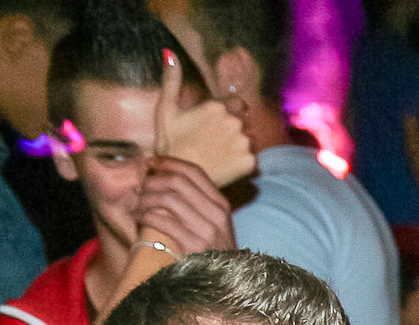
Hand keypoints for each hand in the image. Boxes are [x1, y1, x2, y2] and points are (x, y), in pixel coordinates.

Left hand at [136, 156, 234, 255]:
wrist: (225, 283)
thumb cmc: (212, 252)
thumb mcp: (214, 225)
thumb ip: (198, 204)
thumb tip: (166, 178)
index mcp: (222, 205)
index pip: (195, 172)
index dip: (169, 163)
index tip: (150, 162)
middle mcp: (217, 215)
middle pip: (179, 182)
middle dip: (153, 180)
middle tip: (139, 186)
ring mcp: (208, 232)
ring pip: (168, 199)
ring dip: (146, 198)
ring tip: (136, 204)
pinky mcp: (195, 247)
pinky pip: (163, 222)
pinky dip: (146, 216)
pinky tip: (139, 218)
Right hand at [153, 47, 253, 187]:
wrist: (178, 176)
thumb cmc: (170, 143)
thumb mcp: (166, 110)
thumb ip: (171, 81)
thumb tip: (169, 54)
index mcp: (218, 106)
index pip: (236, 104)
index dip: (227, 114)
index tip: (213, 127)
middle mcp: (234, 122)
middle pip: (243, 122)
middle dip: (233, 130)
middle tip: (214, 144)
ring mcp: (243, 143)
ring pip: (249, 140)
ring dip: (239, 145)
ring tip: (219, 155)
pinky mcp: (249, 162)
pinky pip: (252, 159)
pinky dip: (242, 163)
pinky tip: (226, 166)